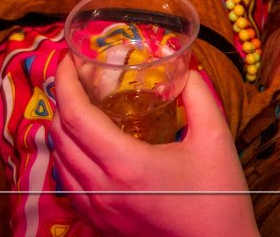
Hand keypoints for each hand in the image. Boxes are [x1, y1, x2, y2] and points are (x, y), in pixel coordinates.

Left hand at [50, 57, 257, 236]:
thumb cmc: (219, 196)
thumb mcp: (215, 136)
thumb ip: (197, 94)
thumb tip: (184, 66)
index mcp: (127, 164)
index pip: (76, 116)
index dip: (65, 82)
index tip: (68, 59)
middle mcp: (103, 188)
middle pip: (60, 135)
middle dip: (62, 99)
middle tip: (77, 77)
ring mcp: (98, 209)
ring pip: (60, 161)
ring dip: (63, 128)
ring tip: (81, 105)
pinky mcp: (100, 223)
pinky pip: (69, 184)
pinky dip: (68, 157)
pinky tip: (86, 146)